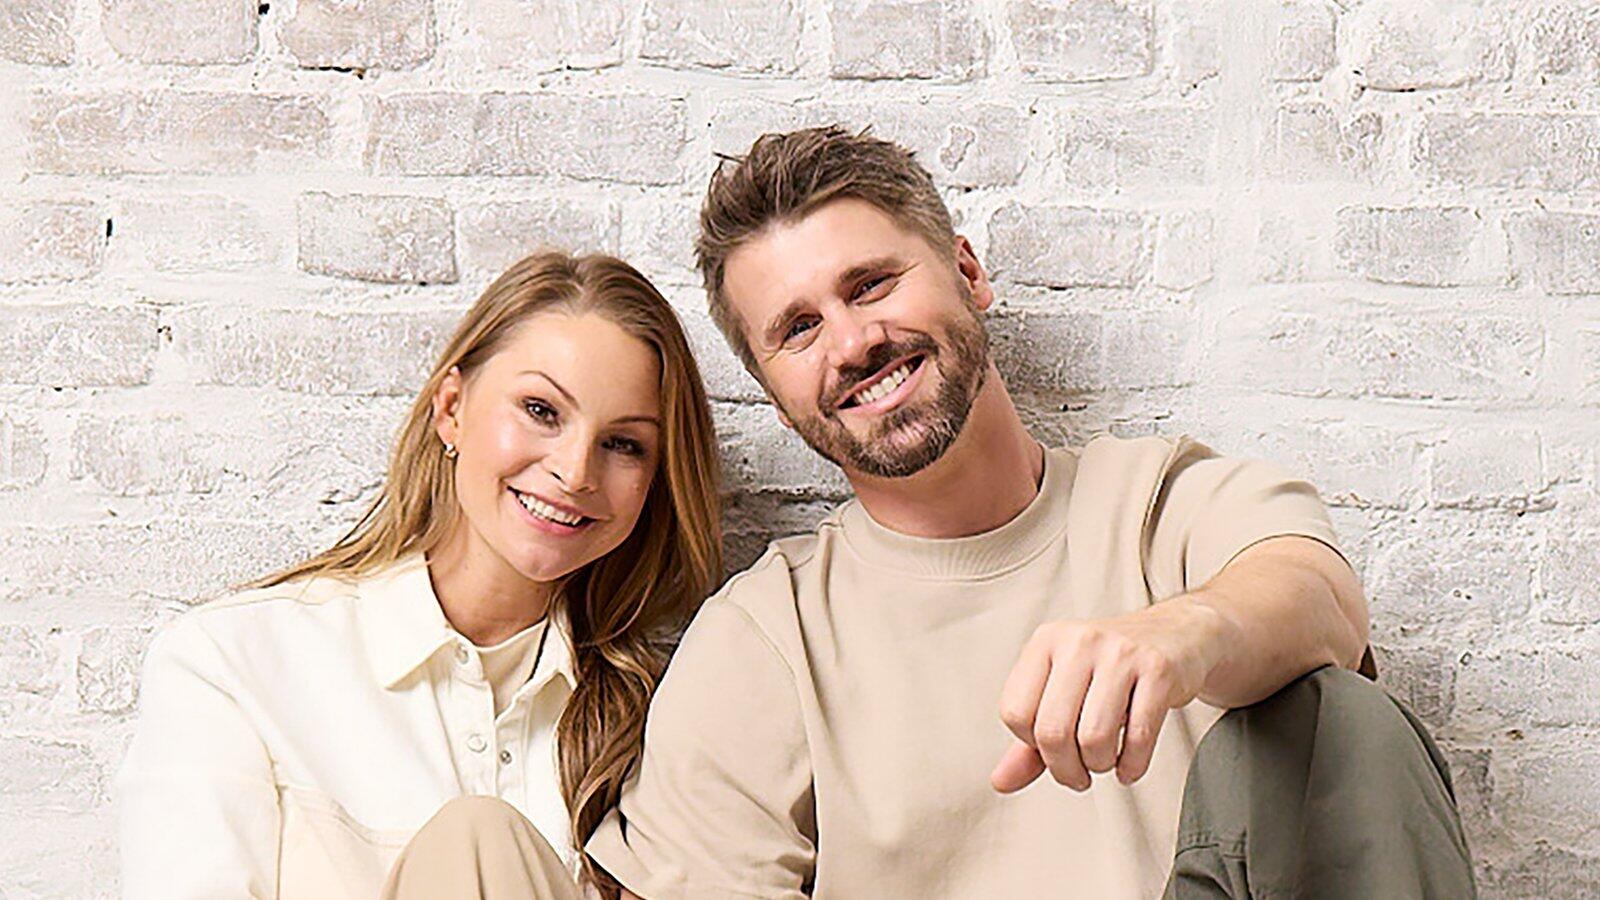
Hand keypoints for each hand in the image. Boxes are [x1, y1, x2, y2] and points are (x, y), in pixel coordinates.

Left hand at [990, 595, 1233, 793]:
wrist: (1177, 635)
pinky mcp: (1158, 670)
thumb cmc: (1112, 667)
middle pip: (1052, 730)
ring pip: (1094, 737)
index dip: (1032, 744)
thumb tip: (1001, 781)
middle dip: (1065, 768)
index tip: (1051, 749)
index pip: (1015, 712)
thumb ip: (1030, 739)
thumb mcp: (1064, 691)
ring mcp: (1121, 652)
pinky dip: (1132, 765)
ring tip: (1105, 761)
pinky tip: (1130, 765)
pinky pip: (1139, 736)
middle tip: (1078, 774)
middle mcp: (1079, 641)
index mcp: (1046, 641)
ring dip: (1099, 765)